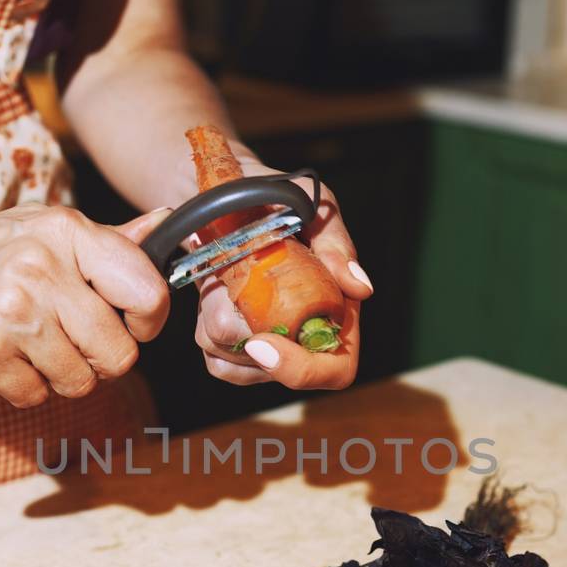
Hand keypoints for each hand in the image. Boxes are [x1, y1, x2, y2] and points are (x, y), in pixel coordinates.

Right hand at [0, 205, 170, 407]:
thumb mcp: (41, 231)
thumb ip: (106, 240)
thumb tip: (165, 222)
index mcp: (66, 233)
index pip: (147, 291)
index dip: (148, 321)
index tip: (130, 325)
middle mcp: (43, 268)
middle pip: (117, 354)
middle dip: (96, 360)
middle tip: (66, 343)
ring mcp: (13, 312)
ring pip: (77, 381)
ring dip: (56, 376)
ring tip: (27, 346)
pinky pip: (34, 395)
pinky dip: (19, 387)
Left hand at [193, 169, 372, 389]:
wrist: (220, 193)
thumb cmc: (273, 195)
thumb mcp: (309, 204)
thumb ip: (336, 244)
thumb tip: (361, 287)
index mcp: (337, 309)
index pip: (336, 369)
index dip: (301, 368)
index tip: (261, 342)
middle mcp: (306, 337)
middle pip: (278, 373)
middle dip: (243, 339)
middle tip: (226, 292)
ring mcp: (270, 347)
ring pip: (238, 364)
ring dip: (218, 317)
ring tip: (222, 273)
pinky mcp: (235, 350)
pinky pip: (217, 362)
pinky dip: (205, 329)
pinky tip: (211, 293)